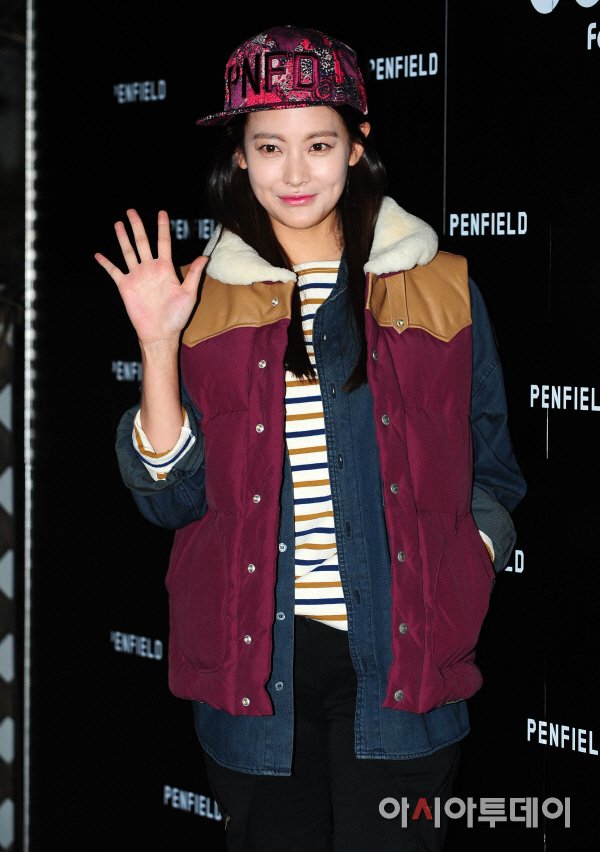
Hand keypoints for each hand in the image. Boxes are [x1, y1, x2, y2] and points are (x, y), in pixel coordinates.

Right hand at [94, 209, 206, 345]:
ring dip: (122, 238)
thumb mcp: (189, 294)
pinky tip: (98, 254)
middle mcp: (150, 269)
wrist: (160, 333)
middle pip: (142, 242)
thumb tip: (205, 256)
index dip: (162, 227)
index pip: (163, 242)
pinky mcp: (125, 286)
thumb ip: (194, 274)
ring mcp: (137, 276)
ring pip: (128, 252)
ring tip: (118, 224)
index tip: (161, 212)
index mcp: (165, 268)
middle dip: (137, 226)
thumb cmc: (177, 316)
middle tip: (131, 210)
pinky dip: (106, 263)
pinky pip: (114, 271)